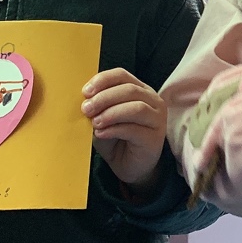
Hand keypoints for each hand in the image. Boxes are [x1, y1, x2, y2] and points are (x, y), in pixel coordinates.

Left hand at [83, 68, 167, 192]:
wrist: (130, 167)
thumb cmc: (116, 139)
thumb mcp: (103, 119)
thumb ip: (97, 108)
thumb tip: (84, 102)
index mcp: (140, 90)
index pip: (122, 75)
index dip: (103, 80)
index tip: (85, 92)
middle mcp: (153, 101)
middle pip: (130, 90)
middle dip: (104, 98)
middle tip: (86, 109)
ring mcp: (157, 119)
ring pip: (136, 108)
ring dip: (111, 113)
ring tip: (95, 123)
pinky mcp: (154, 138)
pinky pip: (135, 129)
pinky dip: (114, 129)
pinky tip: (101, 134)